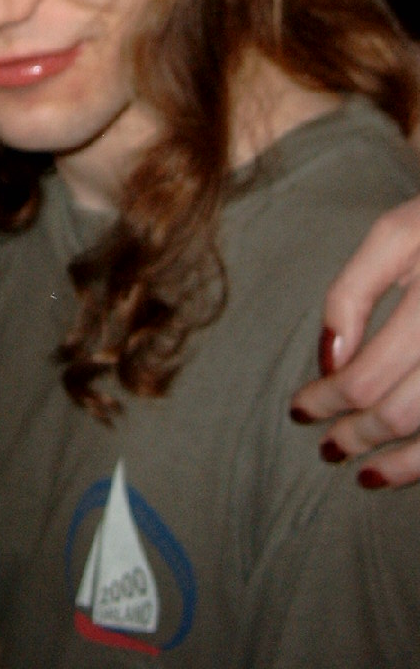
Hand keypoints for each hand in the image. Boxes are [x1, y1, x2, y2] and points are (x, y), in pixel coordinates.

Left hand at [291, 194, 419, 483]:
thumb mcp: (394, 236)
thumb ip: (352, 293)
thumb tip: (329, 362)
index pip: (365, 375)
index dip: (325, 401)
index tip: (299, 411)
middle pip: (401, 413)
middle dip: (357, 436)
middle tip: (327, 447)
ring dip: (399, 465)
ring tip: (363, 472)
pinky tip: (409, 464)